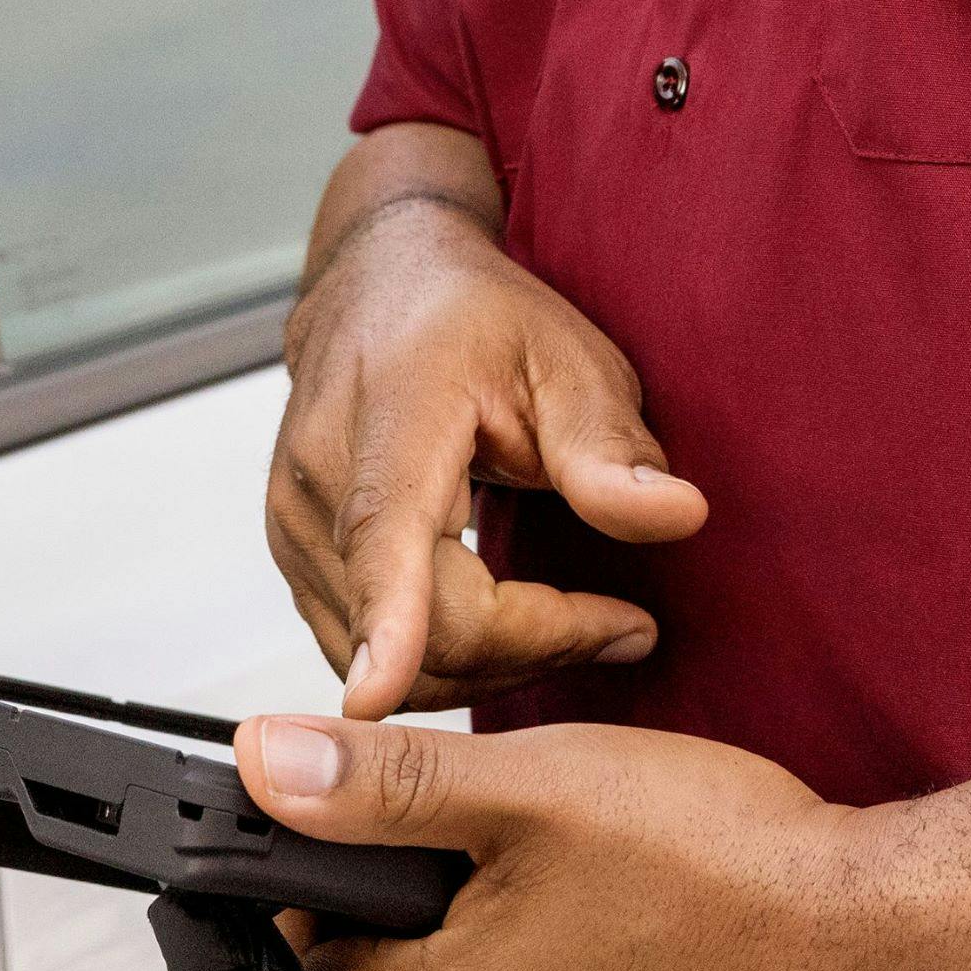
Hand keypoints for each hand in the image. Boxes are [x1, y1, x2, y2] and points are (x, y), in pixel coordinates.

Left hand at [235, 708, 945, 970]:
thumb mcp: (533, 788)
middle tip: (435, 866)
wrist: (889, 950)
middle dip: (365, 954)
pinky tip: (582, 945)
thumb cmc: (733, 869)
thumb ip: (379, 787)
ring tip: (519, 893)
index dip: (312, 891)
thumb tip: (265, 765)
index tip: (357, 837)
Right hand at [270, 142, 703, 715]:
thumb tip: (678, 516)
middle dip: (535, 648)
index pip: (382, 534)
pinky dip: (448, 657)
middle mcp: (318, 479)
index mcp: (390, 420)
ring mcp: (293, 525)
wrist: (380, 280)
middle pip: (422, 630)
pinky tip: (509, 618)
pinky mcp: (294, 559)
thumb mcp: (567, 360)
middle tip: (625, 626)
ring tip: (574, 618)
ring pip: (397, 660)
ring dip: (495, 664)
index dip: (385, 621)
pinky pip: (372, 651)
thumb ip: (610, 449)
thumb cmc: (474, 317)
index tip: (378, 691)